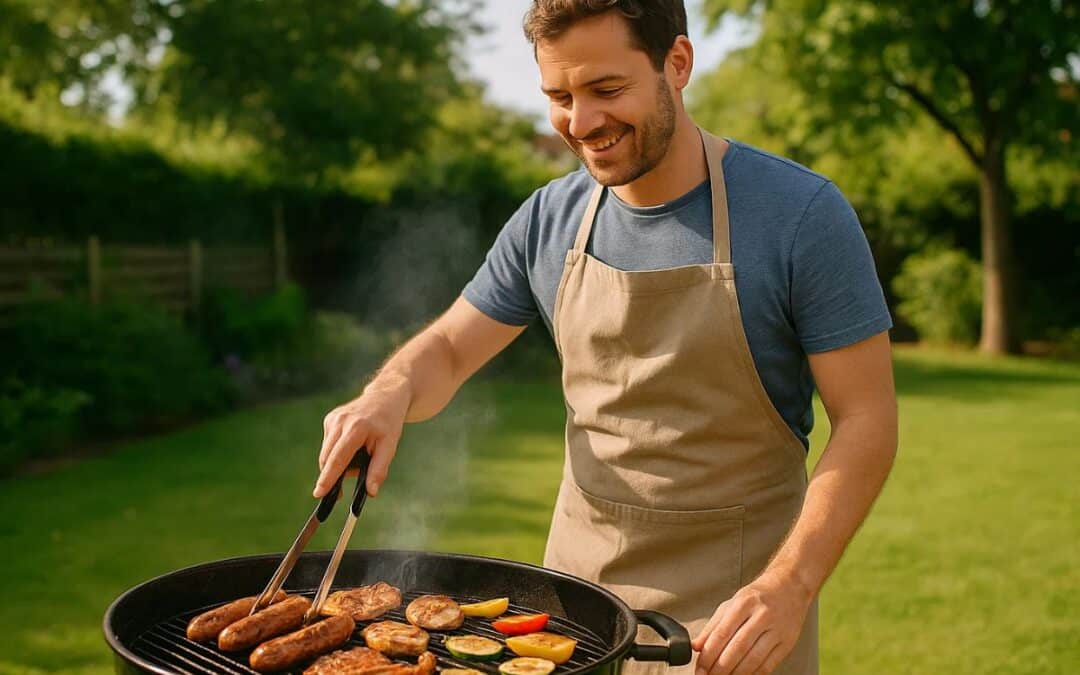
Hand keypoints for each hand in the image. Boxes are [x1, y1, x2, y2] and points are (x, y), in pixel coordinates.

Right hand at [314, 379, 410, 497]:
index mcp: (356, 428)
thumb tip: (371, 492)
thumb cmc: (388, 423)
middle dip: (333, 476)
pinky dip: (337, 453)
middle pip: (328, 458)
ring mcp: (333, 419)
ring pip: (326, 454)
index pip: (338, 457)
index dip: (328, 477)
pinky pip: (328, 445)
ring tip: (359, 457)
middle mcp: (340, 421)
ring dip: (337, 464)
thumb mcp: (390, 446)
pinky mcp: (329, 419)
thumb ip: (379, 469)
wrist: (385, 397)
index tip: (318, 493)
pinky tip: (353, 447)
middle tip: (342, 491)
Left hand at [691, 570, 812, 674]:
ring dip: (736, 674)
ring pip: (753, 659)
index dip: (709, 655)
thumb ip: (713, 626)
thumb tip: (696, 646)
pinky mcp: (787, 642)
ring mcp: (776, 630)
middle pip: (737, 648)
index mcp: (744, 603)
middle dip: (720, 668)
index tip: (700, 669)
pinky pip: (769, 665)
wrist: (789, 586)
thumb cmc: (758, 596)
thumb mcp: (732, 604)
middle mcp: (761, 615)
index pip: (721, 633)